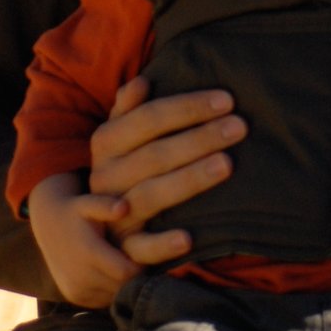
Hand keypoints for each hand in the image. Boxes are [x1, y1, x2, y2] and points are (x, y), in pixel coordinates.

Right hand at [28, 172, 138, 308]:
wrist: (47, 225)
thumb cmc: (75, 210)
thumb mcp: (88, 202)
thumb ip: (105, 205)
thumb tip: (124, 207)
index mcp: (88, 254)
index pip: (127, 272)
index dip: (142, 265)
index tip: (150, 255)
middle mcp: (80, 276)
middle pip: (123, 286)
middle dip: (137, 276)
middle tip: (148, 262)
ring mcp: (76, 290)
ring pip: (115, 295)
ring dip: (126, 284)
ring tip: (133, 266)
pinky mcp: (75, 297)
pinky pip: (104, 299)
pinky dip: (113, 290)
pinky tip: (117, 273)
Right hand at [88, 76, 246, 267]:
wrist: (91, 233)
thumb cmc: (123, 172)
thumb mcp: (117, 141)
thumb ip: (128, 111)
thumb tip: (143, 81)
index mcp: (106, 144)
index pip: (147, 118)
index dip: (186, 108)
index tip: (227, 100)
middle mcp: (107, 178)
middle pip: (155, 154)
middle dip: (199, 138)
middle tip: (239, 127)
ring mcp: (115, 215)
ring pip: (151, 195)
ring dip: (188, 179)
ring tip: (226, 164)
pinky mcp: (125, 249)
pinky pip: (141, 248)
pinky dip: (163, 244)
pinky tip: (189, 238)